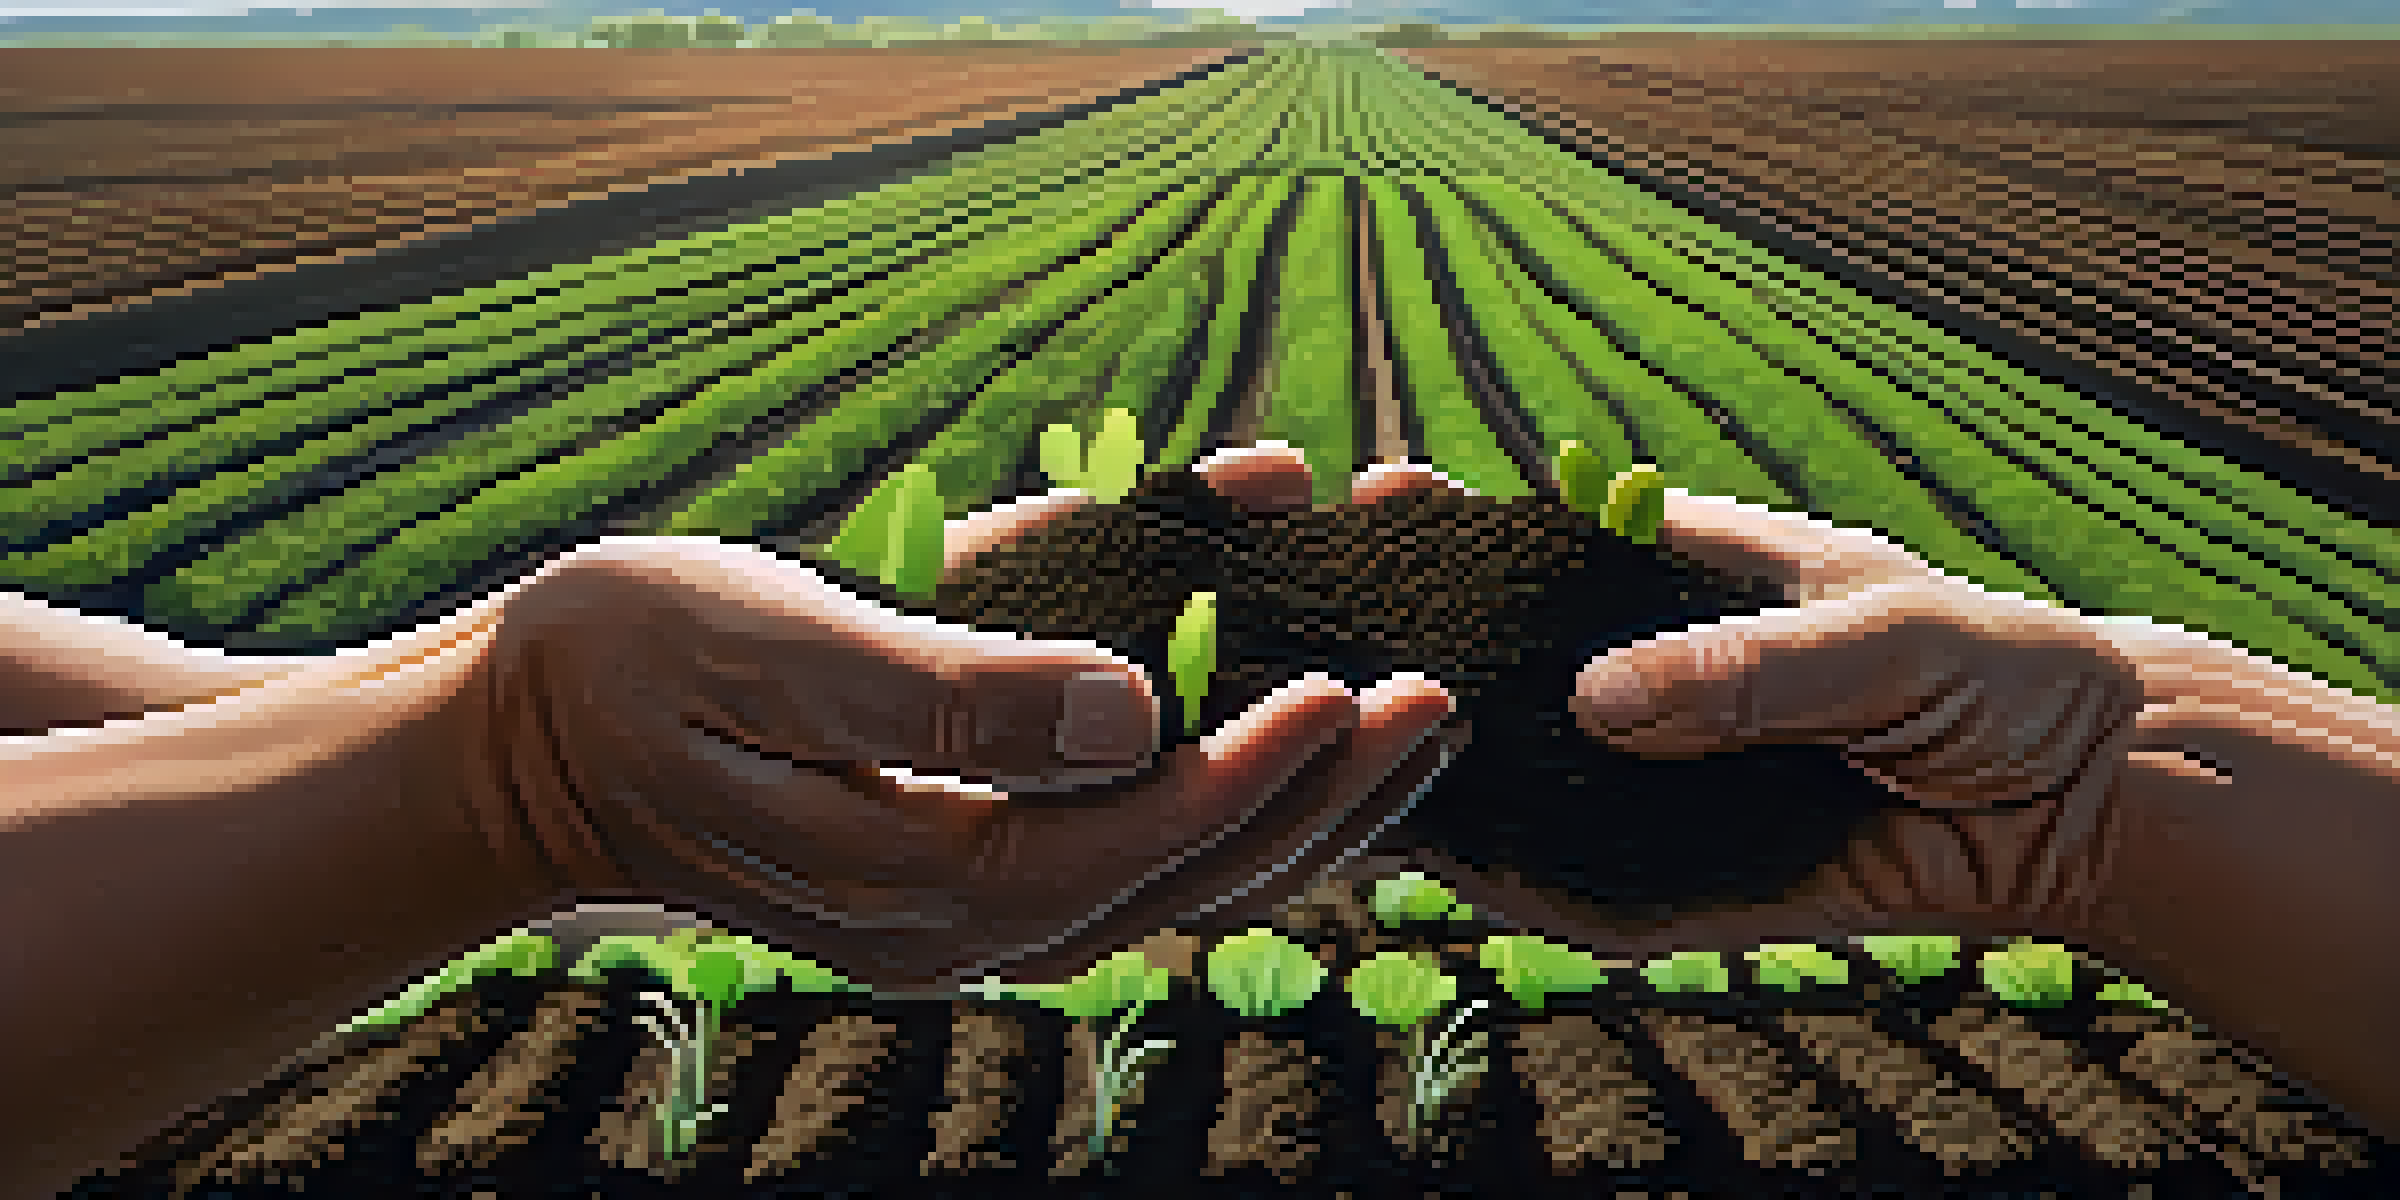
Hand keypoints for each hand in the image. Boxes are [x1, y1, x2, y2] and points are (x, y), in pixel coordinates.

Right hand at [472, 445, 1462, 990]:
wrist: (516, 745)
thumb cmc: (623, 665)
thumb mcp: (769, 644)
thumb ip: (950, 685)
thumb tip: (1141, 708)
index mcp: (918, 876)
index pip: (1134, 840)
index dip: (1259, 772)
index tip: (1364, 688)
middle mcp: (957, 919)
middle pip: (1182, 876)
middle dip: (1320, 798)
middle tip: (1440, 706)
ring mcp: (957, 907)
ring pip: (1166, 875)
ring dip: (1292, 808)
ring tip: (1409, 731)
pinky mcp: (952, 866)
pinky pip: (1110, 840)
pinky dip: (1205, 780)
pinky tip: (1277, 718)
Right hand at [1209, 453, 2173, 955]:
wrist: (2079, 806)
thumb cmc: (1993, 674)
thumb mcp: (1879, 639)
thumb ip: (1745, 668)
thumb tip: (1597, 701)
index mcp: (1678, 577)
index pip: (1536, 547)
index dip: (1448, 529)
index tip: (1367, 502)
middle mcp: (1641, 679)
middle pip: (1497, 666)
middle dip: (1403, 657)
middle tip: (1297, 643)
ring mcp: (1646, 785)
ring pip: (1509, 779)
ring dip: (1426, 772)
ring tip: (1312, 760)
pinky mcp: (1667, 881)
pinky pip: (1565, 886)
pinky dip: (1498, 877)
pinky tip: (1417, 859)